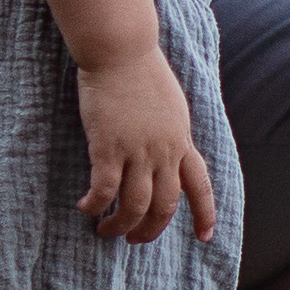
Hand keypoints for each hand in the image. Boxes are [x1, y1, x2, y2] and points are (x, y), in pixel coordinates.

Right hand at [75, 47, 217, 245]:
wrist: (122, 50)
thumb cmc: (142, 71)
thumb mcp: (171, 105)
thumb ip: (172, 133)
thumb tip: (171, 152)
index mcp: (182, 140)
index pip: (200, 185)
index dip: (204, 214)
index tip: (205, 237)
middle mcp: (164, 151)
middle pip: (165, 206)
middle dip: (151, 230)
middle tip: (134, 239)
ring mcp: (137, 150)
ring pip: (135, 205)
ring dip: (121, 225)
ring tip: (106, 230)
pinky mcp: (108, 147)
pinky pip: (104, 190)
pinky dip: (95, 205)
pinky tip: (84, 208)